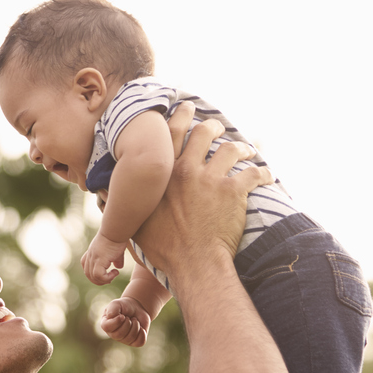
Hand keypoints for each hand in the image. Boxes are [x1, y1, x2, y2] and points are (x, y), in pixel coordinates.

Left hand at [82, 233, 125, 284]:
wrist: (116, 230)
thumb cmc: (117, 237)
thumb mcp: (115, 250)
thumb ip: (116, 259)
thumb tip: (119, 267)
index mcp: (92, 252)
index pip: (86, 265)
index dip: (92, 273)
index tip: (104, 274)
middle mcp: (91, 255)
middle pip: (88, 274)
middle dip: (97, 280)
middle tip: (109, 280)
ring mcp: (94, 258)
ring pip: (93, 276)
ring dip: (104, 280)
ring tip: (114, 275)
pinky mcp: (99, 260)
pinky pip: (99, 275)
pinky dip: (107, 278)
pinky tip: (116, 272)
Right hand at [100, 296, 152, 346]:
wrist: (137, 308)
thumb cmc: (124, 306)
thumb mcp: (117, 304)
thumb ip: (112, 309)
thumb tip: (110, 316)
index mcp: (106, 325)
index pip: (107, 327)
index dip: (116, 322)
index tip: (122, 315)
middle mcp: (113, 334)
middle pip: (119, 334)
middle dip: (127, 323)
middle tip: (129, 317)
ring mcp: (124, 340)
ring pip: (130, 338)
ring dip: (136, 326)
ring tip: (134, 320)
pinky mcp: (135, 342)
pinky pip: (139, 342)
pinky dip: (142, 333)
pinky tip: (141, 328)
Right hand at [134, 110, 272, 275]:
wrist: (193, 263)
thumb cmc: (163, 249)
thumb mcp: (134, 222)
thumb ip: (123, 204)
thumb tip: (104, 194)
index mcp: (164, 174)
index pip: (171, 133)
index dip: (180, 117)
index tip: (186, 108)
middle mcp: (186, 170)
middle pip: (203, 133)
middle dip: (212, 125)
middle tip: (217, 126)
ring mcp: (211, 178)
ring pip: (230, 149)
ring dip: (240, 147)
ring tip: (247, 149)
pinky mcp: (233, 191)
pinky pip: (253, 173)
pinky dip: (263, 173)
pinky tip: (268, 176)